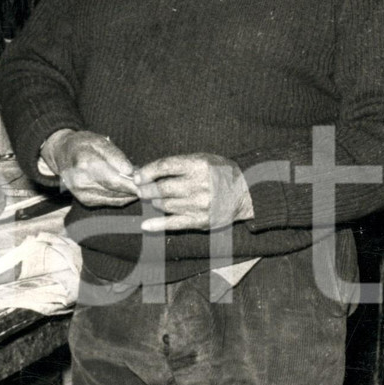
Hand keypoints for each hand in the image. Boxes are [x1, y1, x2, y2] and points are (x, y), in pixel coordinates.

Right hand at [45, 130, 139, 207]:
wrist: (62, 154)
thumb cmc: (82, 145)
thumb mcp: (99, 141)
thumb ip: (115, 155)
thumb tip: (130, 171)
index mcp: (85, 165)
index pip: (114, 179)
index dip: (133, 182)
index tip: (148, 181)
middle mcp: (81, 182)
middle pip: (115, 191)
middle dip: (134, 188)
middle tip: (149, 184)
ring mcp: (82, 194)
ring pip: (115, 199)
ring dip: (130, 194)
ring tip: (141, 185)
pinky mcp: (86, 201)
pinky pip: (110, 202)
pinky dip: (122, 197)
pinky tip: (129, 190)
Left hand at [134, 154, 252, 231]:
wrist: (246, 193)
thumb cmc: (222, 173)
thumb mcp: (203, 159)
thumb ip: (178, 164)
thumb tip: (148, 171)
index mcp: (198, 165)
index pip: (164, 166)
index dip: (147, 172)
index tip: (137, 176)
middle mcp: (198, 185)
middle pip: (162, 188)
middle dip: (146, 189)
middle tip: (140, 190)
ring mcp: (199, 205)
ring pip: (165, 205)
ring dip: (156, 202)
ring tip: (156, 199)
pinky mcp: (200, 221)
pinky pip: (173, 223)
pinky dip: (157, 224)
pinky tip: (146, 224)